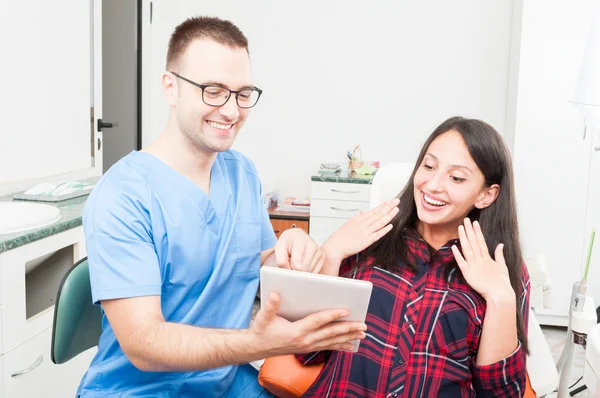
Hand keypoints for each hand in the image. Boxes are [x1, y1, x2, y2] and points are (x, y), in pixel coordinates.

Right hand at [251, 292, 366, 354]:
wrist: (257, 347)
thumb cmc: (261, 330)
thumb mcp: (263, 317)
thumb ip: (270, 306)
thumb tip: (274, 294)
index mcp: (296, 331)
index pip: (317, 321)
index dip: (331, 315)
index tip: (345, 311)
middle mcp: (304, 340)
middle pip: (330, 333)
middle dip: (348, 329)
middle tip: (363, 325)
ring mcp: (307, 346)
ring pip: (331, 341)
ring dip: (348, 337)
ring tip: (362, 334)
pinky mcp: (308, 348)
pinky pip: (327, 347)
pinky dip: (340, 346)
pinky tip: (350, 345)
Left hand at [274, 228, 323, 272]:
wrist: (296, 237)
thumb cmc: (288, 242)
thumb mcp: (279, 248)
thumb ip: (281, 260)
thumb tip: (291, 271)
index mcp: (299, 241)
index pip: (297, 263)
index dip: (291, 268)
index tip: (288, 265)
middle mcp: (312, 245)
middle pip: (303, 269)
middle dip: (295, 270)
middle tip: (291, 261)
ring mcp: (318, 251)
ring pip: (309, 272)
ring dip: (301, 271)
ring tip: (297, 261)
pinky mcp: (322, 257)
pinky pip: (314, 272)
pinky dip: (307, 271)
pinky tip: (303, 263)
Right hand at [322, 198, 398, 261]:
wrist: (335, 246)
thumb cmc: (340, 236)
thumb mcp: (348, 223)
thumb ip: (356, 217)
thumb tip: (360, 212)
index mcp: (359, 219)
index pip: (373, 210)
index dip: (382, 205)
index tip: (389, 201)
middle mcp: (364, 224)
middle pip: (379, 214)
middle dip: (389, 207)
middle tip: (396, 201)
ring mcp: (366, 232)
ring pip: (380, 222)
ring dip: (389, 215)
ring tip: (396, 210)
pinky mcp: (367, 240)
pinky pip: (378, 234)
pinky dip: (385, 230)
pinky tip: (391, 226)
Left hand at [451, 218, 513, 299]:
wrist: (499, 294)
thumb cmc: (501, 282)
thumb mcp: (502, 266)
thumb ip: (499, 255)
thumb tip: (500, 244)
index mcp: (488, 258)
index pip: (481, 241)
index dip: (477, 231)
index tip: (474, 222)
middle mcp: (480, 260)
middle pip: (473, 242)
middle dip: (469, 230)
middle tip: (465, 220)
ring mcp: (474, 266)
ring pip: (467, 249)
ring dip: (463, 238)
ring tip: (460, 228)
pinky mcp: (468, 274)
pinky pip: (461, 263)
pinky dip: (457, 255)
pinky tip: (454, 246)